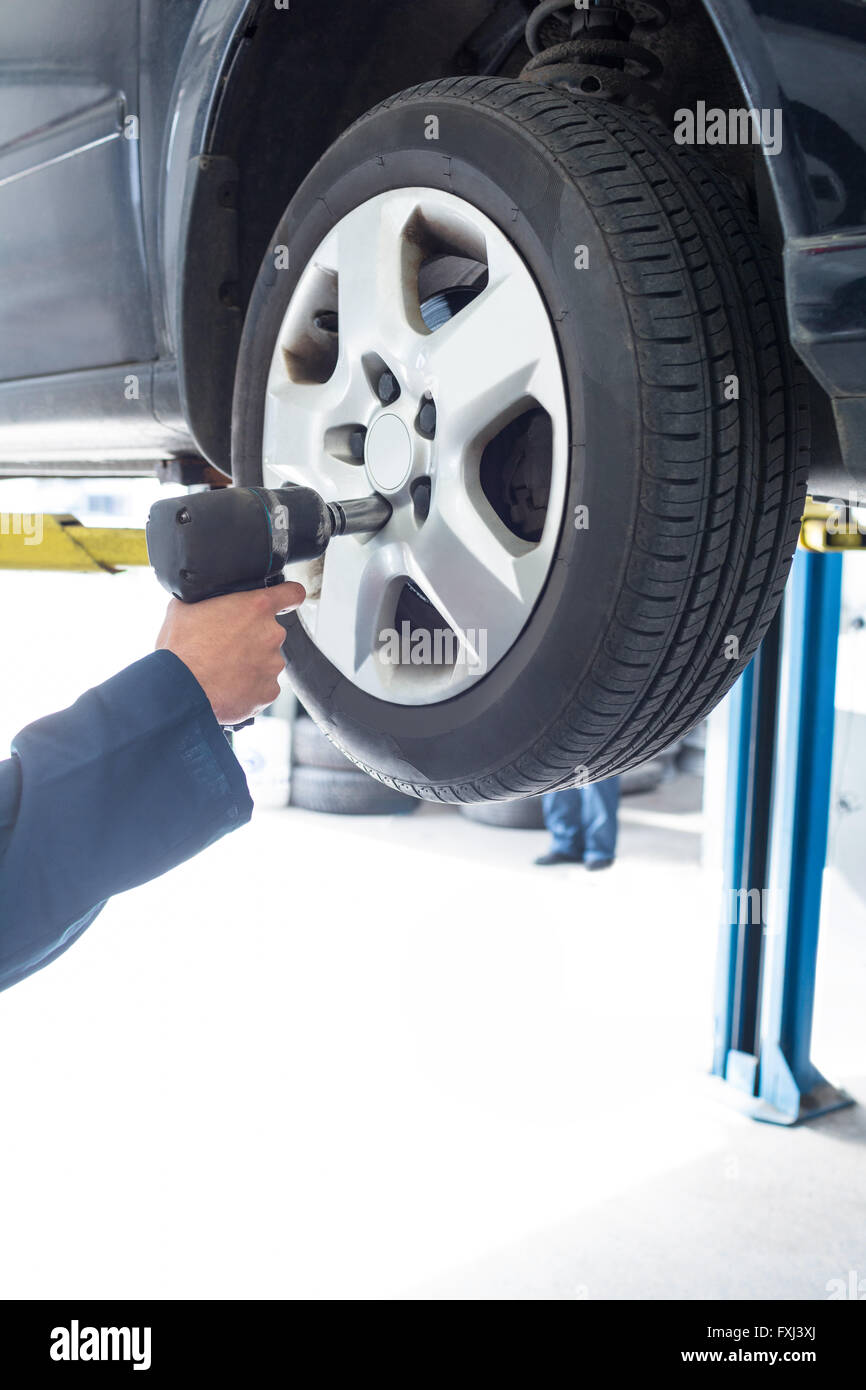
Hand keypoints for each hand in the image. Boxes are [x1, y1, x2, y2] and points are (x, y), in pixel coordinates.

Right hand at [155, 583, 304, 725]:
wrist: (179, 691)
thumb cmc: (180, 650)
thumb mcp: (184, 607)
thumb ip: (207, 598)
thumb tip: (205, 599)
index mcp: (256, 607)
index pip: (291, 593)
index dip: (288, 596)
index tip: (287, 600)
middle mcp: (271, 634)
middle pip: (270, 633)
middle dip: (252, 638)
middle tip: (226, 646)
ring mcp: (273, 665)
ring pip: (266, 661)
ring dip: (250, 664)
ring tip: (221, 670)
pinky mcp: (269, 691)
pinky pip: (263, 686)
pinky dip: (249, 688)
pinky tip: (227, 686)